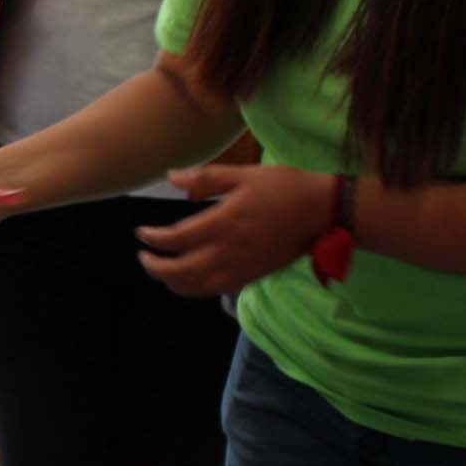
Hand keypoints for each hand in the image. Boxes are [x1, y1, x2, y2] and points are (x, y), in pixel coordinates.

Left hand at [134, 163, 334, 297]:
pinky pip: (215, 290)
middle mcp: (226, 252)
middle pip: (179, 272)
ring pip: (195, 287)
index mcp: (222, 224)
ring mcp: (239, 269)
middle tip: (144, 256)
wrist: (322, 212)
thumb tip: (172, 177)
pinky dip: (196, 288)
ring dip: (173, 282)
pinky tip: (191, 278)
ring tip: (163, 270)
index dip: (153, 239)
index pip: (174, 239)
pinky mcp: (251, 277)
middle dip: (155, 267)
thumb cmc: (283, 187)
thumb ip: (205, 178)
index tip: (142, 234)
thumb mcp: (243, 175)